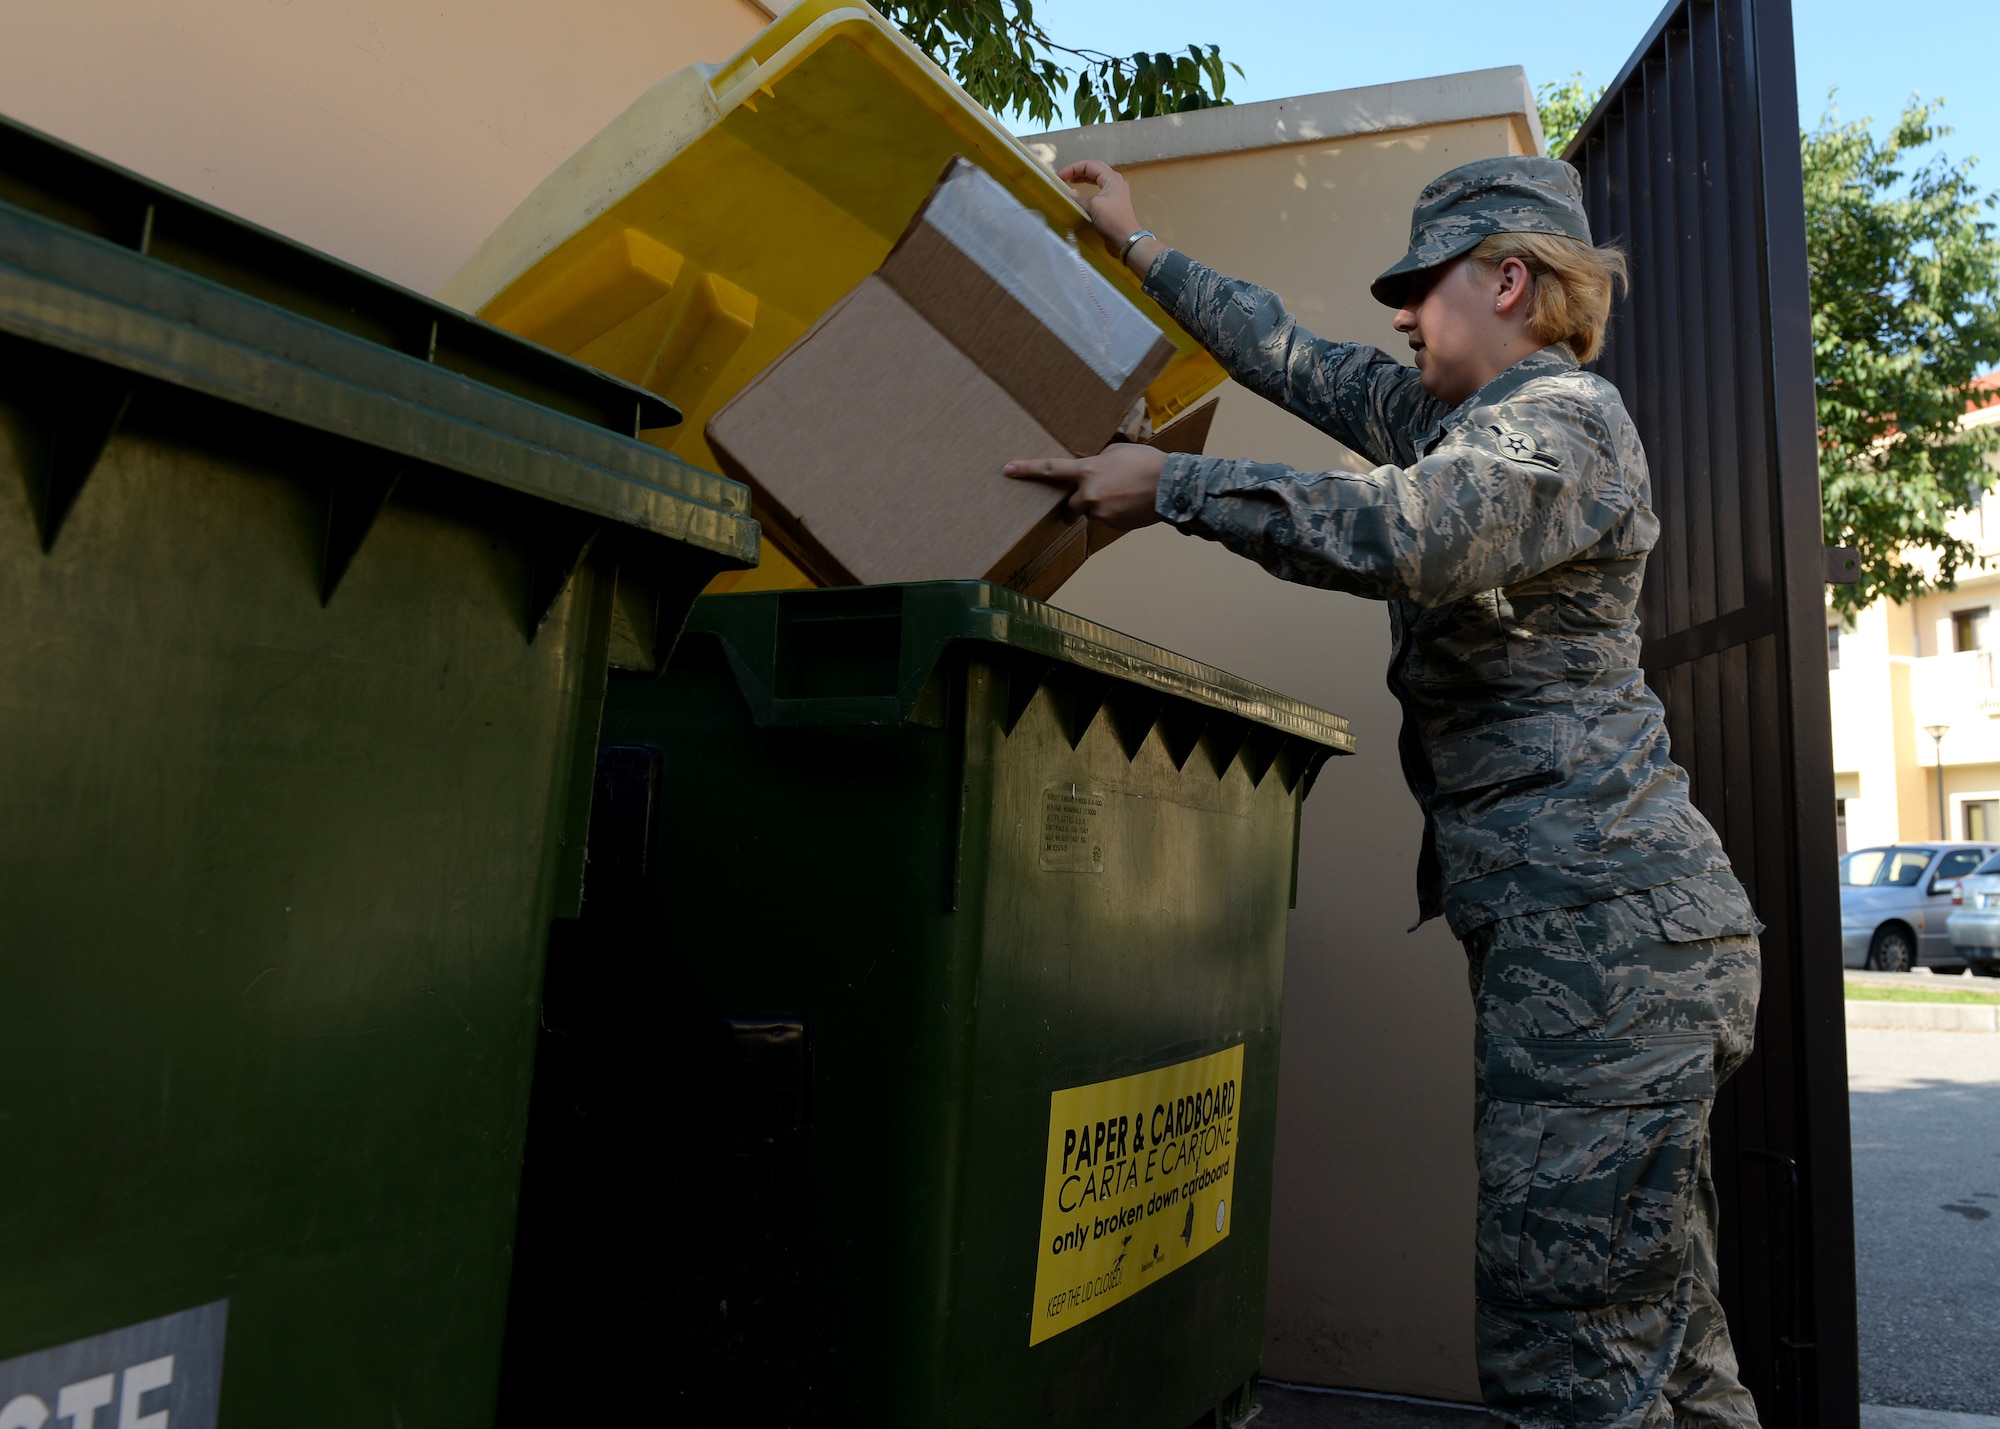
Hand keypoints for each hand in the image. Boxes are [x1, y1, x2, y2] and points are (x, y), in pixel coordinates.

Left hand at [1005, 443, 1167, 529]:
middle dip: (1075, 505)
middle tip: (1089, 499)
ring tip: (1128, 494)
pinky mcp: (1114, 525)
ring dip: (1104, 505)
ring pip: (1094, 512)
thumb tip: (1093, 470)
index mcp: (1088, 471)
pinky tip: (1134, 504)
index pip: (1051, 469)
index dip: (1027, 469)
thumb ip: (1099, 462)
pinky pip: (1110, 520)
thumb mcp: (1118, 452)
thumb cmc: (1147, 463)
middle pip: (1071, 505)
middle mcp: (1089, 495)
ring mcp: (1101, 513)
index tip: (1007, 469)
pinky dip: (1118, 513)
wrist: (1172, 486)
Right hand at [1060, 158, 1140, 250]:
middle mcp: (1115, 182)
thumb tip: (1068, 198)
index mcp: (1112, 178)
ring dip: (1083, 179)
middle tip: (1064, 177)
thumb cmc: (1112, 220)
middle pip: (1094, 169)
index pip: (1089, 164)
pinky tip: (1080, 196)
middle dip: (1078, 171)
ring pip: (1096, 179)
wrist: (1126, 240)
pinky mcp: (1113, 204)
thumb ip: (1078, 199)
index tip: (1060, 177)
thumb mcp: (1093, 205)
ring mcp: (1115, 193)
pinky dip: (1087, 190)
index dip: (1072, 168)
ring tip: (1070, 182)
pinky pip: (1098, 191)